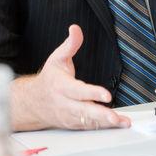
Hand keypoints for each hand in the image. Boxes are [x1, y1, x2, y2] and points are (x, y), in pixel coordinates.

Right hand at [10, 24, 130, 130]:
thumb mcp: (57, 58)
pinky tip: (116, 124)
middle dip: (101, 115)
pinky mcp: (75, 123)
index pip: (78, 91)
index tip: (106, 95)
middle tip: (115, 117)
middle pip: (84, 111)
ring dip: (106, 123)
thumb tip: (75, 29)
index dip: (92, 93)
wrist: (34, 102)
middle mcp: (66, 104)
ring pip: (89, 121)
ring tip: (121, 122)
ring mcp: (70, 116)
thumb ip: (70, 44)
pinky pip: (89, 126)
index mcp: (62, 87)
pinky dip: (103, 127)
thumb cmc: (49, 79)